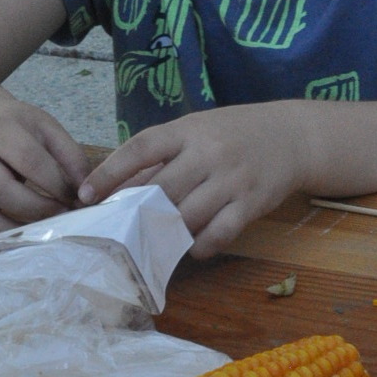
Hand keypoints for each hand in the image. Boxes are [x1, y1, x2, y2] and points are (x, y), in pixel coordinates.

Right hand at [0, 97, 89, 239]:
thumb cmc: (18, 130)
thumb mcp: (47, 129)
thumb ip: (71, 157)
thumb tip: (87, 194)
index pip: (29, 161)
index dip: (57, 184)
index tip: (78, 198)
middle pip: (2, 191)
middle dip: (39, 209)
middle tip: (64, 217)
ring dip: (18, 231)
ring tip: (47, 232)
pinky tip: (25, 241)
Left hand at [78, 104, 309, 256]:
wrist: (293, 136)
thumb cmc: (234, 133)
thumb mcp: (197, 131)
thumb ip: (161, 155)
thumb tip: (116, 189)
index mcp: (188, 130)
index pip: (140, 148)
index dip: (108, 172)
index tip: (84, 195)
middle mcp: (209, 152)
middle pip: (160, 190)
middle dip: (133, 213)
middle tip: (115, 231)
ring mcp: (232, 179)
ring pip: (186, 216)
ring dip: (165, 233)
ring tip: (152, 243)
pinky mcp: (251, 203)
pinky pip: (217, 234)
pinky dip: (199, 246)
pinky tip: (192, 246)